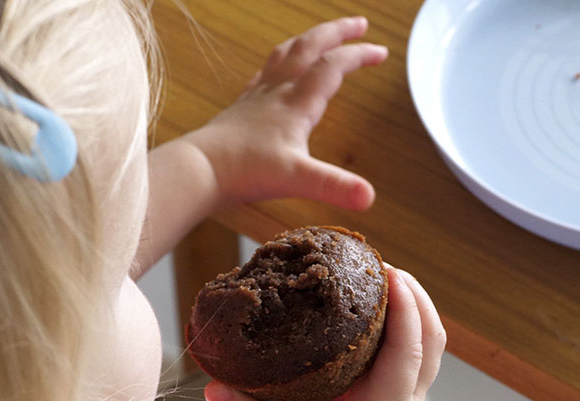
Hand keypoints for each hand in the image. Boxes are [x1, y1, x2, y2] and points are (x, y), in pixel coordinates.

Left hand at [183, 16, 387, 210]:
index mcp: (297, 104)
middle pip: (310, 48)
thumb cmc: (244, 172)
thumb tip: (368, 197)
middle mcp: (277, 93)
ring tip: (322, 36)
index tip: (381, 51)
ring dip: (308, 40)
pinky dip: (279, 63)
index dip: (358, 55)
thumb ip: (333, 185)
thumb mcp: (296, 180)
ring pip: (285, 54)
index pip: (333, 67)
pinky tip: (279, 69)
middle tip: (360, 23)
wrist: (198, 169)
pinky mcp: (241, 107)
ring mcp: (257, 98)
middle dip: (337, 32)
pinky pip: (264, 74)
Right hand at [204, 268, 444, 400]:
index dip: (404, 309)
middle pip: (432, 339)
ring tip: (378, 277)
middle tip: (380, 264)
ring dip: (413, 309)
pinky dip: (400, 327)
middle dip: (415, 296)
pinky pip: (408, 357)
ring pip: (427, 346)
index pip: (407, 352)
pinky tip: (365, 312)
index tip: (388, 273)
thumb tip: (217, 386)